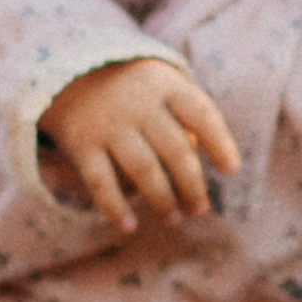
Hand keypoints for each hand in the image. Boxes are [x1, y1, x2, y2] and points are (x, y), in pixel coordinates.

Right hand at [40, 58, 241, 233]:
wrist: (71, 76)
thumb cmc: (137, 92)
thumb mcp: (164, 88)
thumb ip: (191, 120)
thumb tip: (219, 166)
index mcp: (166, 86)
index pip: (201, 113)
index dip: (219, 142)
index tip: (231, 170)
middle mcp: (139, 103)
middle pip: (175, 148)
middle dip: (191, 184)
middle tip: (200, 210)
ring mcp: (109, 124)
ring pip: (143, 168)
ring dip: (162, 199)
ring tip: (174, 219)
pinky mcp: (82, 144)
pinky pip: (101, 181)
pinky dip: (114, 206)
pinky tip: (129, 226)